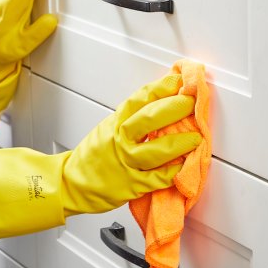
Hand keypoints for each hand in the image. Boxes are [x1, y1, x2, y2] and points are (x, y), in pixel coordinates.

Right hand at [60, 74, 202, 215]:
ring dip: (178, 143)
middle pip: (148, 120)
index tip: (177, 80)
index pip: (138, 100)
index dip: (160, 88)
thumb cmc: (91, 157)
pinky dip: (172, 173)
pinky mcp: (131, 186)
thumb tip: (161, 104)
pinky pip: (156, 179)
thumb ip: (130, 120)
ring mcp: (125, 164)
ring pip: (154, 151)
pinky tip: (184, 167)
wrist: (71, 183)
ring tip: (196, 138)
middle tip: (191, 102)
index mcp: (114, 124)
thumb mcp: (106, 130)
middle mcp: (119, 141)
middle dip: (173, 109)